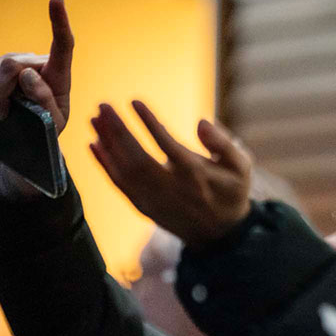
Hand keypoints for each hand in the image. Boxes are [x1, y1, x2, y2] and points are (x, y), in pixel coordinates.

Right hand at [0, 0, 73, 133]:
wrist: (33, 129)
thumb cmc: (50, 125)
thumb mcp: (54, 122)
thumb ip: (45, 100)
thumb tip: (28, 74)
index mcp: (59, 73)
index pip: (63, 44)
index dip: (59, 22)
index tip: (56, 0)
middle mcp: (37, 61)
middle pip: (12, 65)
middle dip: (1, 93)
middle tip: (2, 114)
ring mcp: (15, 61)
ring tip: (0, 114)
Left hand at [89, 101, 251, 247]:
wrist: (220, 234)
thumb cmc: (231, 192)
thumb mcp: (241, 167)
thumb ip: (223, 143)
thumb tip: (201, 121)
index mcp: (196, 174)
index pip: (167, 144)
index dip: (148, 123)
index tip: (134, 101)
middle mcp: (172, 188)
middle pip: (137, 157)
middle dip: (117, 130)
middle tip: (102, 106)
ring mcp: (155, 200)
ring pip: (124, 171)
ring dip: (106, 144)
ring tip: (94, 119)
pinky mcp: (145, 208)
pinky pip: (120, 185)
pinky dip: (105, 165)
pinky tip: (94, 145)